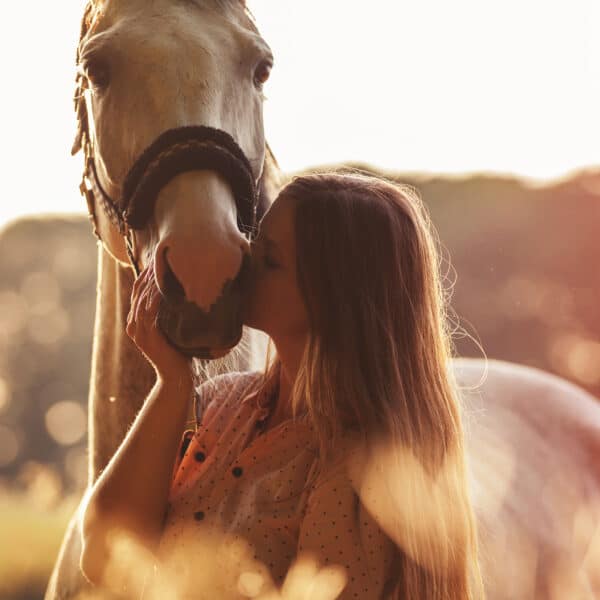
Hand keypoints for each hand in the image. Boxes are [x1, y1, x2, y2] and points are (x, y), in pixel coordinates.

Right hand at [126, 266, 191, 382]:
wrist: (177, 377)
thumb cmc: (180, 351)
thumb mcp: (173, 327)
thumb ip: (170, 312)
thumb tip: (182, 292)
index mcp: (137, 321)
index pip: (138, 290)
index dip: (146, 274)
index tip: (159, 258)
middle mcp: (134, 325)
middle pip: (137, 291)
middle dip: (148, 273)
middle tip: (160, 256)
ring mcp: (138, 332)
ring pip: (142, 299)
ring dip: (151, 282)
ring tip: (161, 266)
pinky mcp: (147, 338)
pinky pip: (148, 313)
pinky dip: (154, 298)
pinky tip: (163, 286)